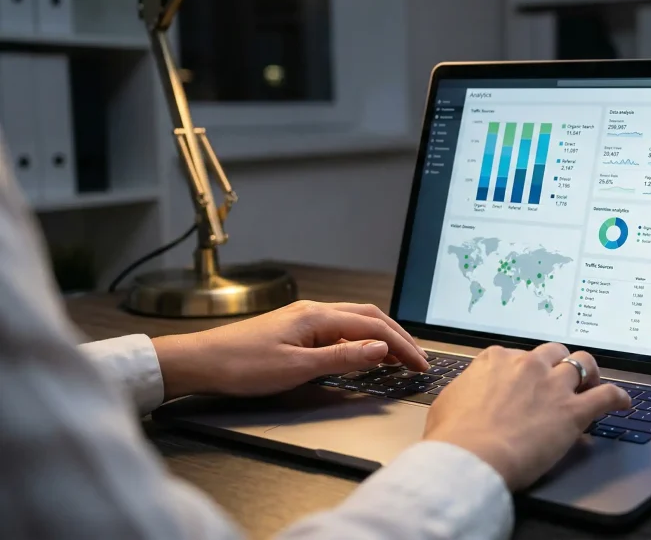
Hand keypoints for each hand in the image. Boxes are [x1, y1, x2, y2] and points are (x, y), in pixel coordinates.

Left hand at [152, 300, 428, 399]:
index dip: (401, 346)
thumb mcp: (297, 368)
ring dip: (381, 336)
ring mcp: (303, 318)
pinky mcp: (294, 328)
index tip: (420, 364)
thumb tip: (381, 349)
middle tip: (417, 359)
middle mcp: (313, 311)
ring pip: (354, 320)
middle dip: (398, 336)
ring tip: (398, 355)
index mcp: (318, 317)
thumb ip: (343, 358)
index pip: (374, 328)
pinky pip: (338, 328)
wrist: (200, 362)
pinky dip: (360, 338)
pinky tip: (361, 352)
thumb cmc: (241, 366)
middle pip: (368, 317)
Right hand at [423, 343, 629, 489]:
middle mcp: (527, 365)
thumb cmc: (454, 436)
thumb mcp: (448, 402)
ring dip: (589, 372)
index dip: (524, 369)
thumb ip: (465, 390)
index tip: (525, 380)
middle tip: (560, 379)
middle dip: (558, 363)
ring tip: (591, 383)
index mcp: (496, 360)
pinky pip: (606, 395)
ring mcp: (552, 385)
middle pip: (553, 352)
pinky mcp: (573, 411)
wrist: (471, 456)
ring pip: (583, 363)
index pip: (516, 354)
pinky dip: (617, 397)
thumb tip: (467, 396)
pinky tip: (622, 402)